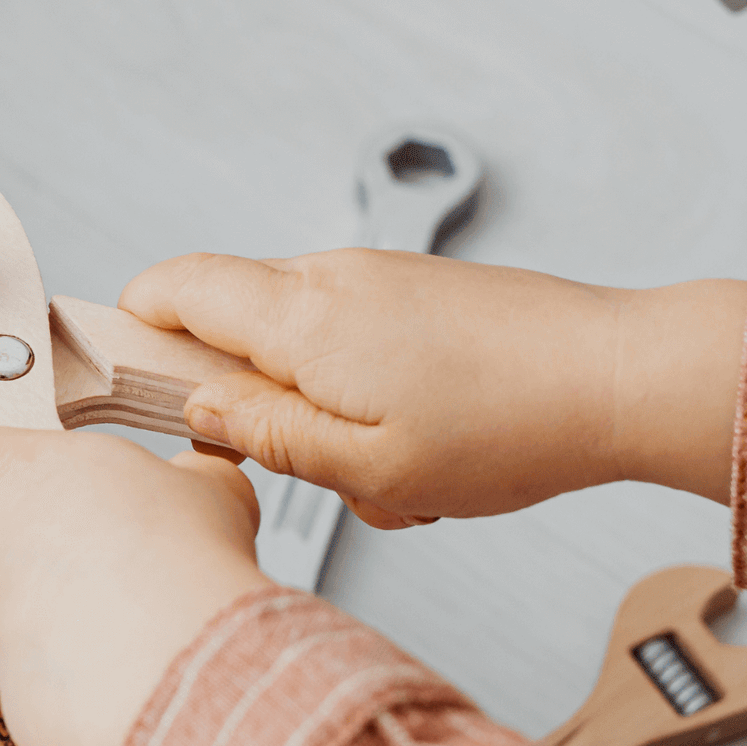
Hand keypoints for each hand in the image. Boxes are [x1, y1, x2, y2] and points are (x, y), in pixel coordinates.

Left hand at [0, 428, 270, 745]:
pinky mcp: (14, 697)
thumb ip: (181, 478)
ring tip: (128, 627)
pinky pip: (35, 684)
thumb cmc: (186, 560)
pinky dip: (72, 681)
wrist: (181, 670)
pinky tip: (129, 676)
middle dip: (14, 566)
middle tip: (87, 571)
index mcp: (19, 477)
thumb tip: (194, 479)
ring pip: (1, 624)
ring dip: (48, 625)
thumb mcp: (208, 488)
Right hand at [120, 250, 746, 524]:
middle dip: (243, 401)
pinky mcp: (417, 294)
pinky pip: (352, 348)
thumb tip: (195, 409)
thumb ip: (264, 435)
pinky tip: (425, 450)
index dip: (131, 332)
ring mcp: (377, 280)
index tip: (126, 389)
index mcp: (301, 315)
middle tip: (300, 464)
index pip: (171, 287)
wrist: (620, 379)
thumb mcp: (366, 465)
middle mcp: (331, 278)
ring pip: (296, 346)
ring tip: (386, 467)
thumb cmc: (512, 426)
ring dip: (316, 414)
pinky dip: (366, 403)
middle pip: (230, 322)